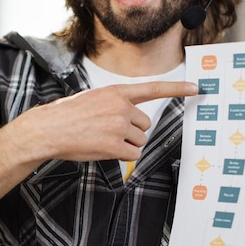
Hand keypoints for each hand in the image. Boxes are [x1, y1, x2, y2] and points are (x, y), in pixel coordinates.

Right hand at [15, 81, 198, 162]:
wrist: (48, 129)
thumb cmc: (68, 116)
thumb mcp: (94, 98)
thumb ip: (116, 103)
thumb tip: (134, 119)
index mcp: (116, 92)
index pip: (153, 88)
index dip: (177, 88)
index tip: (196, 88)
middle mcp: (121, 106)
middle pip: (145, 125)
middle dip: (132, 132)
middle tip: (108, 132)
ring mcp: (119, 126)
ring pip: (139, 141)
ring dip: (126, 145)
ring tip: (102, 140)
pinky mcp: (114, 145)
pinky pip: (132, 155)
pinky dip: (122, 157)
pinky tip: (104, 150)